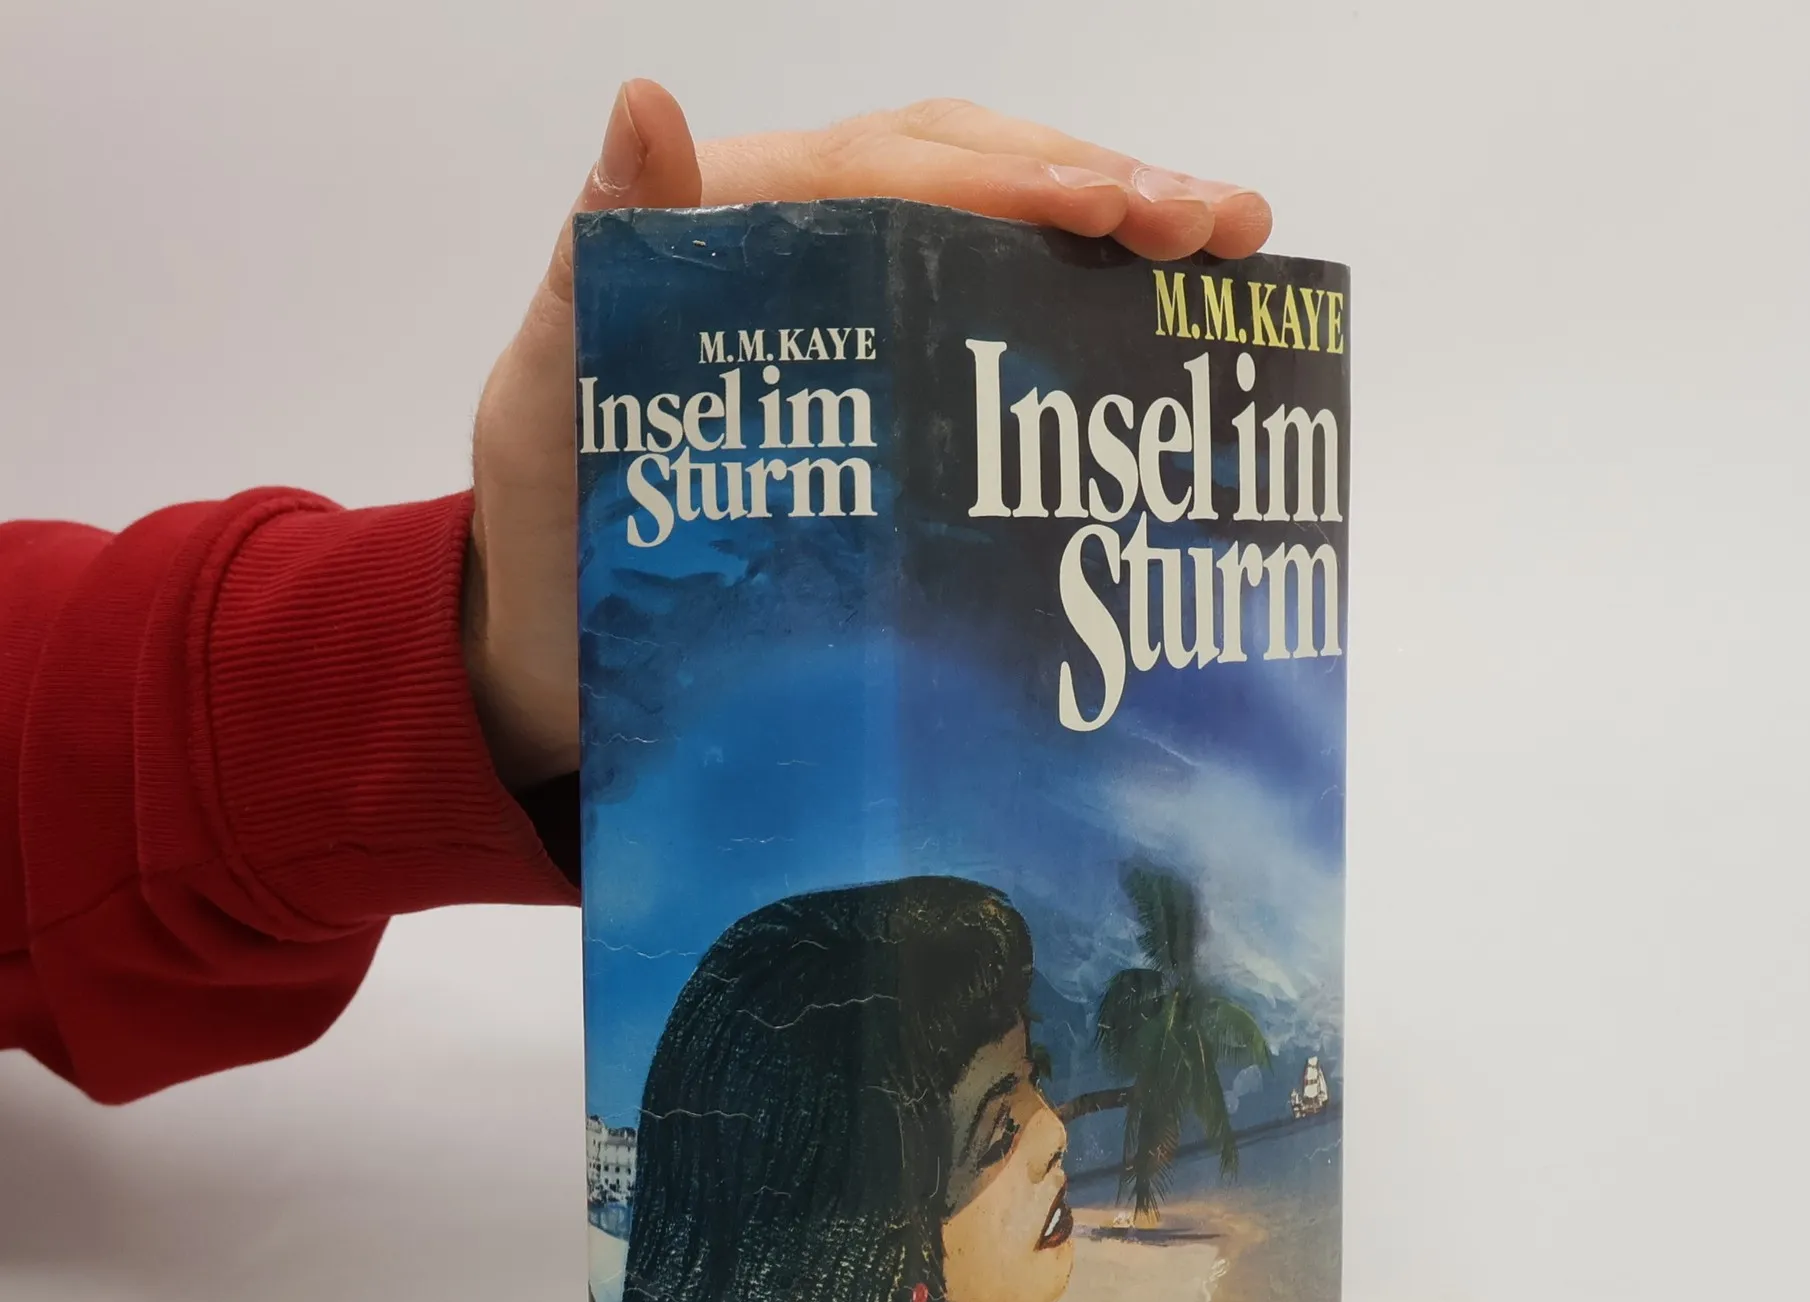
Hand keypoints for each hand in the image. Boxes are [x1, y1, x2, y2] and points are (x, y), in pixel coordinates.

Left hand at [465, 82, 1272, 789]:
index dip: (1010, 180)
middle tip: (1219, 225)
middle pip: (968, 180)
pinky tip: (1166, 330)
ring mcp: (856, 325)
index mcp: (730, 229)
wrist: (561, 654)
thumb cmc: (550, 536)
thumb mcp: (547, 402)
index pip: (887, 172)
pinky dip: (1085, 318)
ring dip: (1118, 231)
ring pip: (997, 238)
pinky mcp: (886, 398)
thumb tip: (649, 105)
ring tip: (1228, 248)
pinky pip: (991, 328)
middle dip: (1101, 187)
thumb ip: (600, 269)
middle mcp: (805, 255)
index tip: (1118, 211)